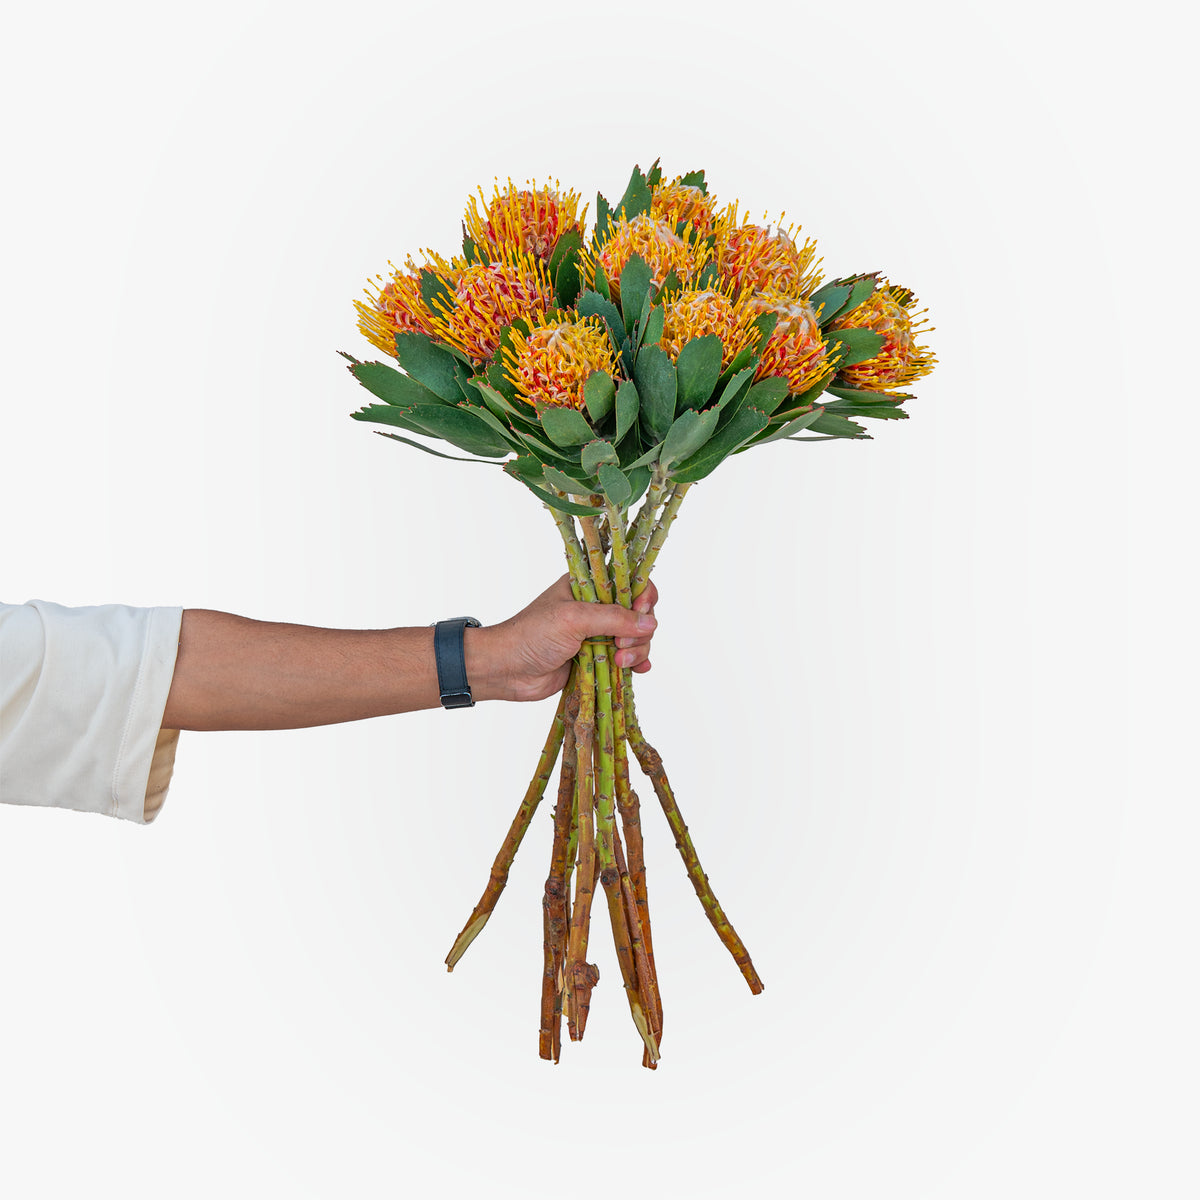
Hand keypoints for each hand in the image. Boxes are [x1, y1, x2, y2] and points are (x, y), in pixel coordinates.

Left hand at [466, 575, 659, 702]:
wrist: (507, 670)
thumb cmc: (532, 635)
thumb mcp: (574, 619)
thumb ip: (614, 618)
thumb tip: (650, 623)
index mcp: (588, 586)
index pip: (629, 581)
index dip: (642, 596)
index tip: (641, 611)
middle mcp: (596, 607)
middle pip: (638, 612)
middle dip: (639, 629)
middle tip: (621, 644)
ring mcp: (598, 634)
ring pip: (636, 637)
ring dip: (637, 650)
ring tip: (620, 662)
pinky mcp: (598, 658)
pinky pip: (628, 658)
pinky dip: (637, 663)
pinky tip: (638, 670)